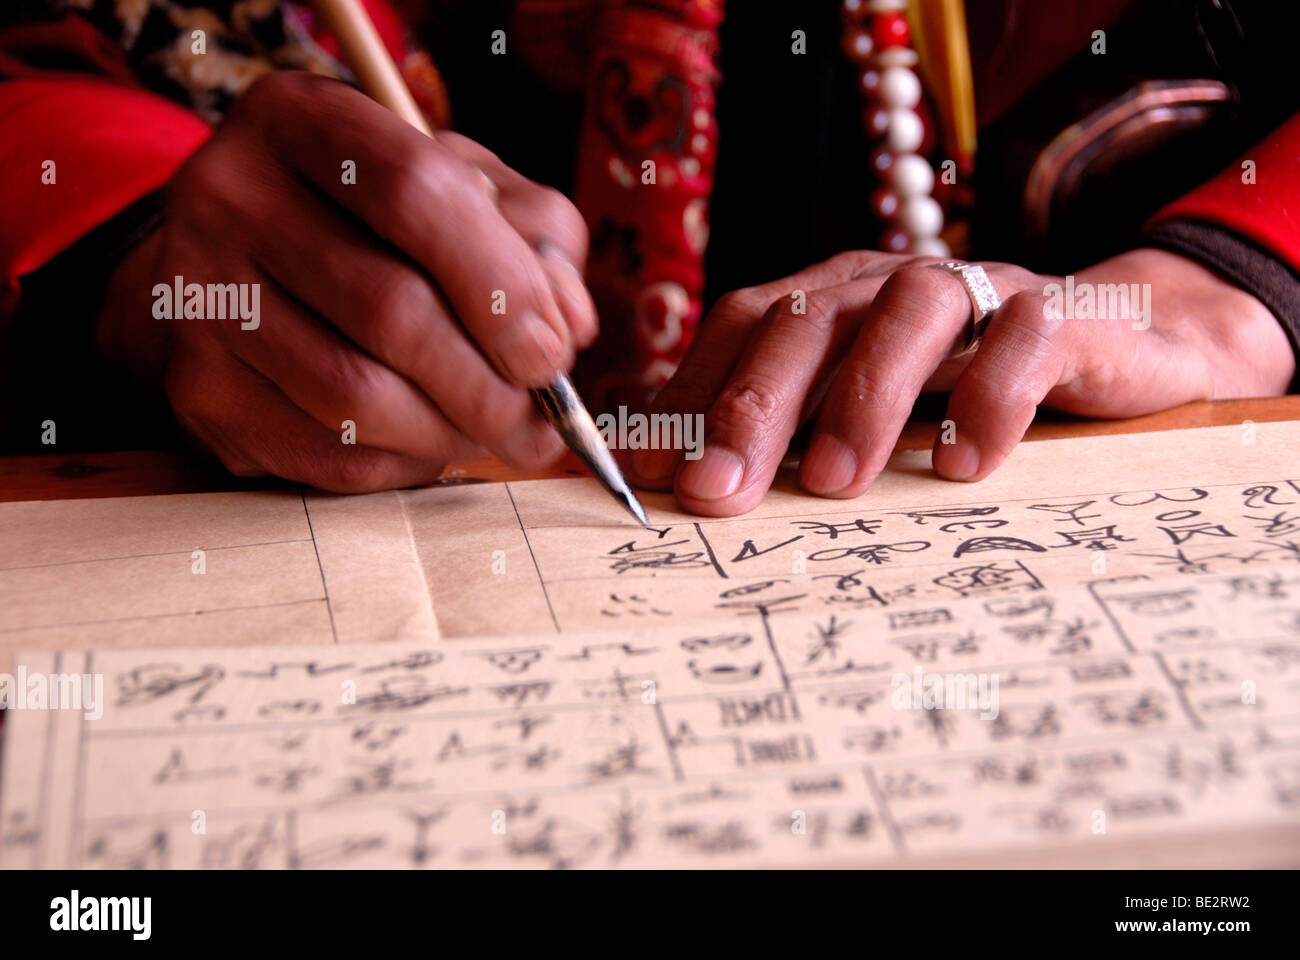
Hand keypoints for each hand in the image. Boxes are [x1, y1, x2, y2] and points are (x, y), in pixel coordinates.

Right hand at [96, 71, 595, 491]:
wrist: (244, 267)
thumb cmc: (381, 224)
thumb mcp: (465, 191)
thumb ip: (535, 238)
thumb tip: (567, 329)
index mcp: (302, 120)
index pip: (414, 193)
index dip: (500, 285)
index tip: (552, 354)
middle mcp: (228, 196)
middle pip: (388, 310)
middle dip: (489, 386)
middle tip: (539, 424)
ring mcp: (199, 297)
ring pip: (354, 396)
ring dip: (451, 435)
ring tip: (493, 434)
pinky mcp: (197, 389)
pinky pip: (323, 453)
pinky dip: (402, 464)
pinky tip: (431, 445)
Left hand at [628, 247, 1293, 515]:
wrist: (1124, 352)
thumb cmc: (968, 393)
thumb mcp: (870, 413)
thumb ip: (793, 433)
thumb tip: (687, 484)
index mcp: (833, 300)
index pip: (743, 326)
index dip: (692, 392)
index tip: (653, 473)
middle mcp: (890, 285)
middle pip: (804, 320)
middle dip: (750, 407)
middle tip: (717, 491)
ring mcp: (978, 291)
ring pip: (905, 314)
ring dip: (861, 399)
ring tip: (832, 484)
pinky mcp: (1063, 315)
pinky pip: (1024, 339)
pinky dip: (990, 399)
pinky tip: (962, 465)